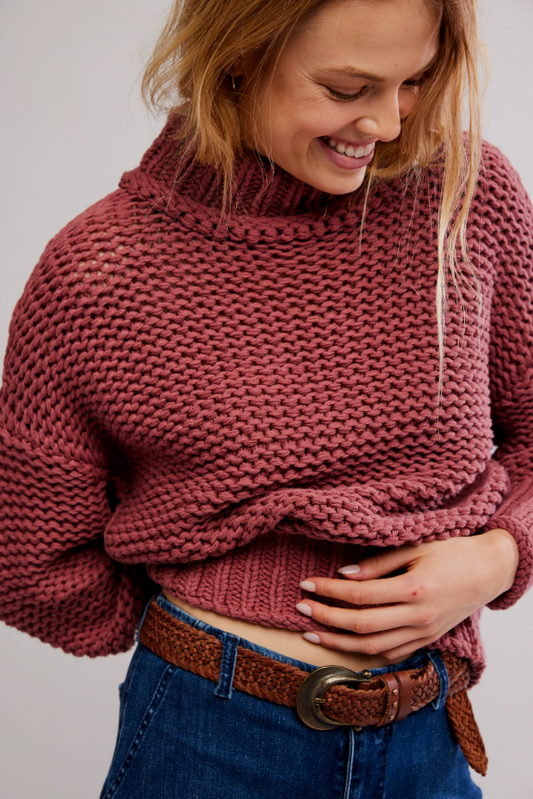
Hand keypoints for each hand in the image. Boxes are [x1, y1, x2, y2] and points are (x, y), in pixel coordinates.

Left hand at [296, 529, 518, 662]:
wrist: (489, 570)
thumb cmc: (452, 551)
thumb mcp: (415, 546)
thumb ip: (378, 563)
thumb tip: (344, 576)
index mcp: (414, 589)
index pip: (360, 595)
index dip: (329, 591)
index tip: (306, 585)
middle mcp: (419, 616)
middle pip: (361, 625)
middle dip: (326, 619)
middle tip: (301, 608)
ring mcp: (424, 632)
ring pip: (373, 647)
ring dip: (339, 644)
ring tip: (312, 634)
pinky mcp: (428, 640)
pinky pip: (392, 653)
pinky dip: (366, 653)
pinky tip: (346, 646)